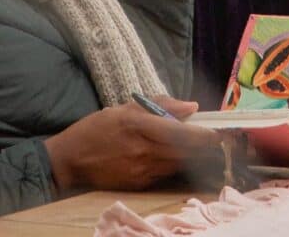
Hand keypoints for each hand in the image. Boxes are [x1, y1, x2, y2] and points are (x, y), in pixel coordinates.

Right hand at [44, 98, 221, 190]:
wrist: (71, 160)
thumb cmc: (97, 128)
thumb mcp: (125, 107)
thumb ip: (159, 105)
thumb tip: (191, 107)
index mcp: (138, 125)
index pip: (179, 131)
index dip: (201, 133)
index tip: (217, 130)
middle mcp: (142, 150)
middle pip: (183, 151)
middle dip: (203, 145)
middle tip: (216, 137)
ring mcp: (141, 170)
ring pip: (178, 163)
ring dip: (192, 155)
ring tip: (200, 145)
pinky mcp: (139, 184)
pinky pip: (165, 173)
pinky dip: (175, 164)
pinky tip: (176, 156)